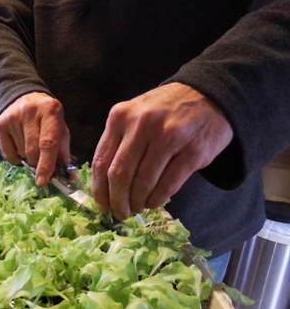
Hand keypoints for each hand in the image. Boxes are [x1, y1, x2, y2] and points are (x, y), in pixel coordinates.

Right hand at [0, 92, 70, 185]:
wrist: (24, 99)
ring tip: (30, 146)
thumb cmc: (47, 120)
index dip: (46, 164)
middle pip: (32, 151)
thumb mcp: (60, 131)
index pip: (48, 143)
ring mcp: (13, 116)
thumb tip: (71, 180)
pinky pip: (8, 153)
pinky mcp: (0, 124)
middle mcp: (30, 111)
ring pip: (20, 153)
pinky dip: (15, 157)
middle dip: (37, 163)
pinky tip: (19, 146)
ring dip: (27, 158)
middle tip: (40, 160)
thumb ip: (64, 155)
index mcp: (51, 110)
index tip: (43, 180)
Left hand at [91, 83, 233, 220]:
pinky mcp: (193, 151)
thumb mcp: (134, 116)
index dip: (100, 190)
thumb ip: (118, 143)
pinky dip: (157, 199)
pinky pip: (168, 185)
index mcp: (120, 117)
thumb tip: (105, 187)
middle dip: (117, 202)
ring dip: (138, 202)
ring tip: (138, 207)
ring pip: (143, 183)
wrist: (208, 94)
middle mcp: (142, 124)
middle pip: (120, 175)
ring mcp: (169, 136)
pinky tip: (154, 201)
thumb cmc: (164, 112)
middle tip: (120, 214)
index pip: (101, 161)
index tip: (102, 206)